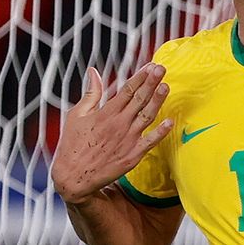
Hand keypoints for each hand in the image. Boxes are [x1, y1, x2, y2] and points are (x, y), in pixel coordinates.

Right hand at [51, 64, 172, 204]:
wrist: (73, 178)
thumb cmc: (72, 145)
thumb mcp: (77, 115)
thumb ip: (91, 93)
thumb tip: (93, 71)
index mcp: (106, 113)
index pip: (127, 90)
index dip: (141, 77)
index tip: (151, 66)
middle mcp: (119, 124)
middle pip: (140, 99)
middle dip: (152, 82)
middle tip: (162, 69)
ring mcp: (128, 139)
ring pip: (147, 116)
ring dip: (158, 101)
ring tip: (167, 87)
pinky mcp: (133, 155)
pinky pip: (151, 141)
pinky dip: (161, 132)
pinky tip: (171, 121)